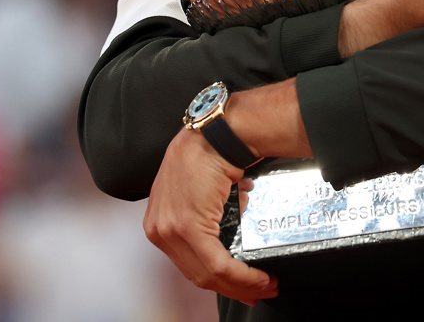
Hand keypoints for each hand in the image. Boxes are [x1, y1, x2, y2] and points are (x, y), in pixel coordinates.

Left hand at [143, 129, 278, 304]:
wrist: (218, 131)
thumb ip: (206, 217)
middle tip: (260, 291)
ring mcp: (170, 228)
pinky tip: (258, 277)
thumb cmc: (211, 153)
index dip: (218, 281)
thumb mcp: (199, 191)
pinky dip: (241, 275)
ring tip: (265, 285)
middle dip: (233, 289)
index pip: (188, 263)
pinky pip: (217, 262)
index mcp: (158, 222)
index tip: (244, 287)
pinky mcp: (187, 226)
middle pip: (198, 275)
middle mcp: (158, 229)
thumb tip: (230, 233)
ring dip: (241, 284)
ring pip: (208, 274)